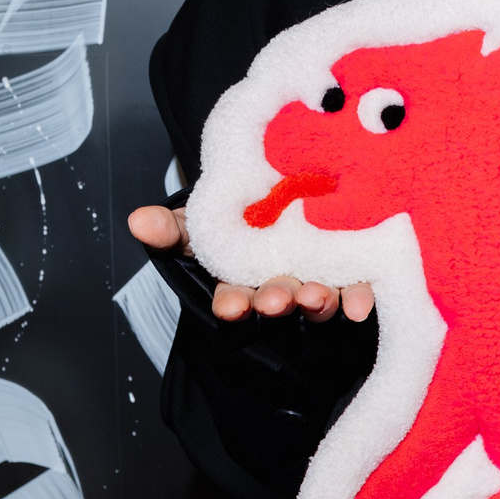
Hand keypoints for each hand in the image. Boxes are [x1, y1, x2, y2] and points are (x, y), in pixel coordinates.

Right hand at [126, 203, 373, 322]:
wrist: (280, 191)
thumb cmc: (234, 215)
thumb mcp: (197, 220)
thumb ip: (170, 227)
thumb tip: (136, 220)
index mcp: (241, 280)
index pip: (233, 298)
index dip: (232, 304)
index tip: (230, 307)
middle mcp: (279, 286)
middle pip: (277, 300)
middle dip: (275, 302)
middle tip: (276, 300)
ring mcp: (316, 282)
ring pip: (317, 299)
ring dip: (318, 302)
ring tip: (318, 297)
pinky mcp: (352, 273)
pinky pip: (358, 289)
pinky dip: (360, 298)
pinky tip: (363, 305)